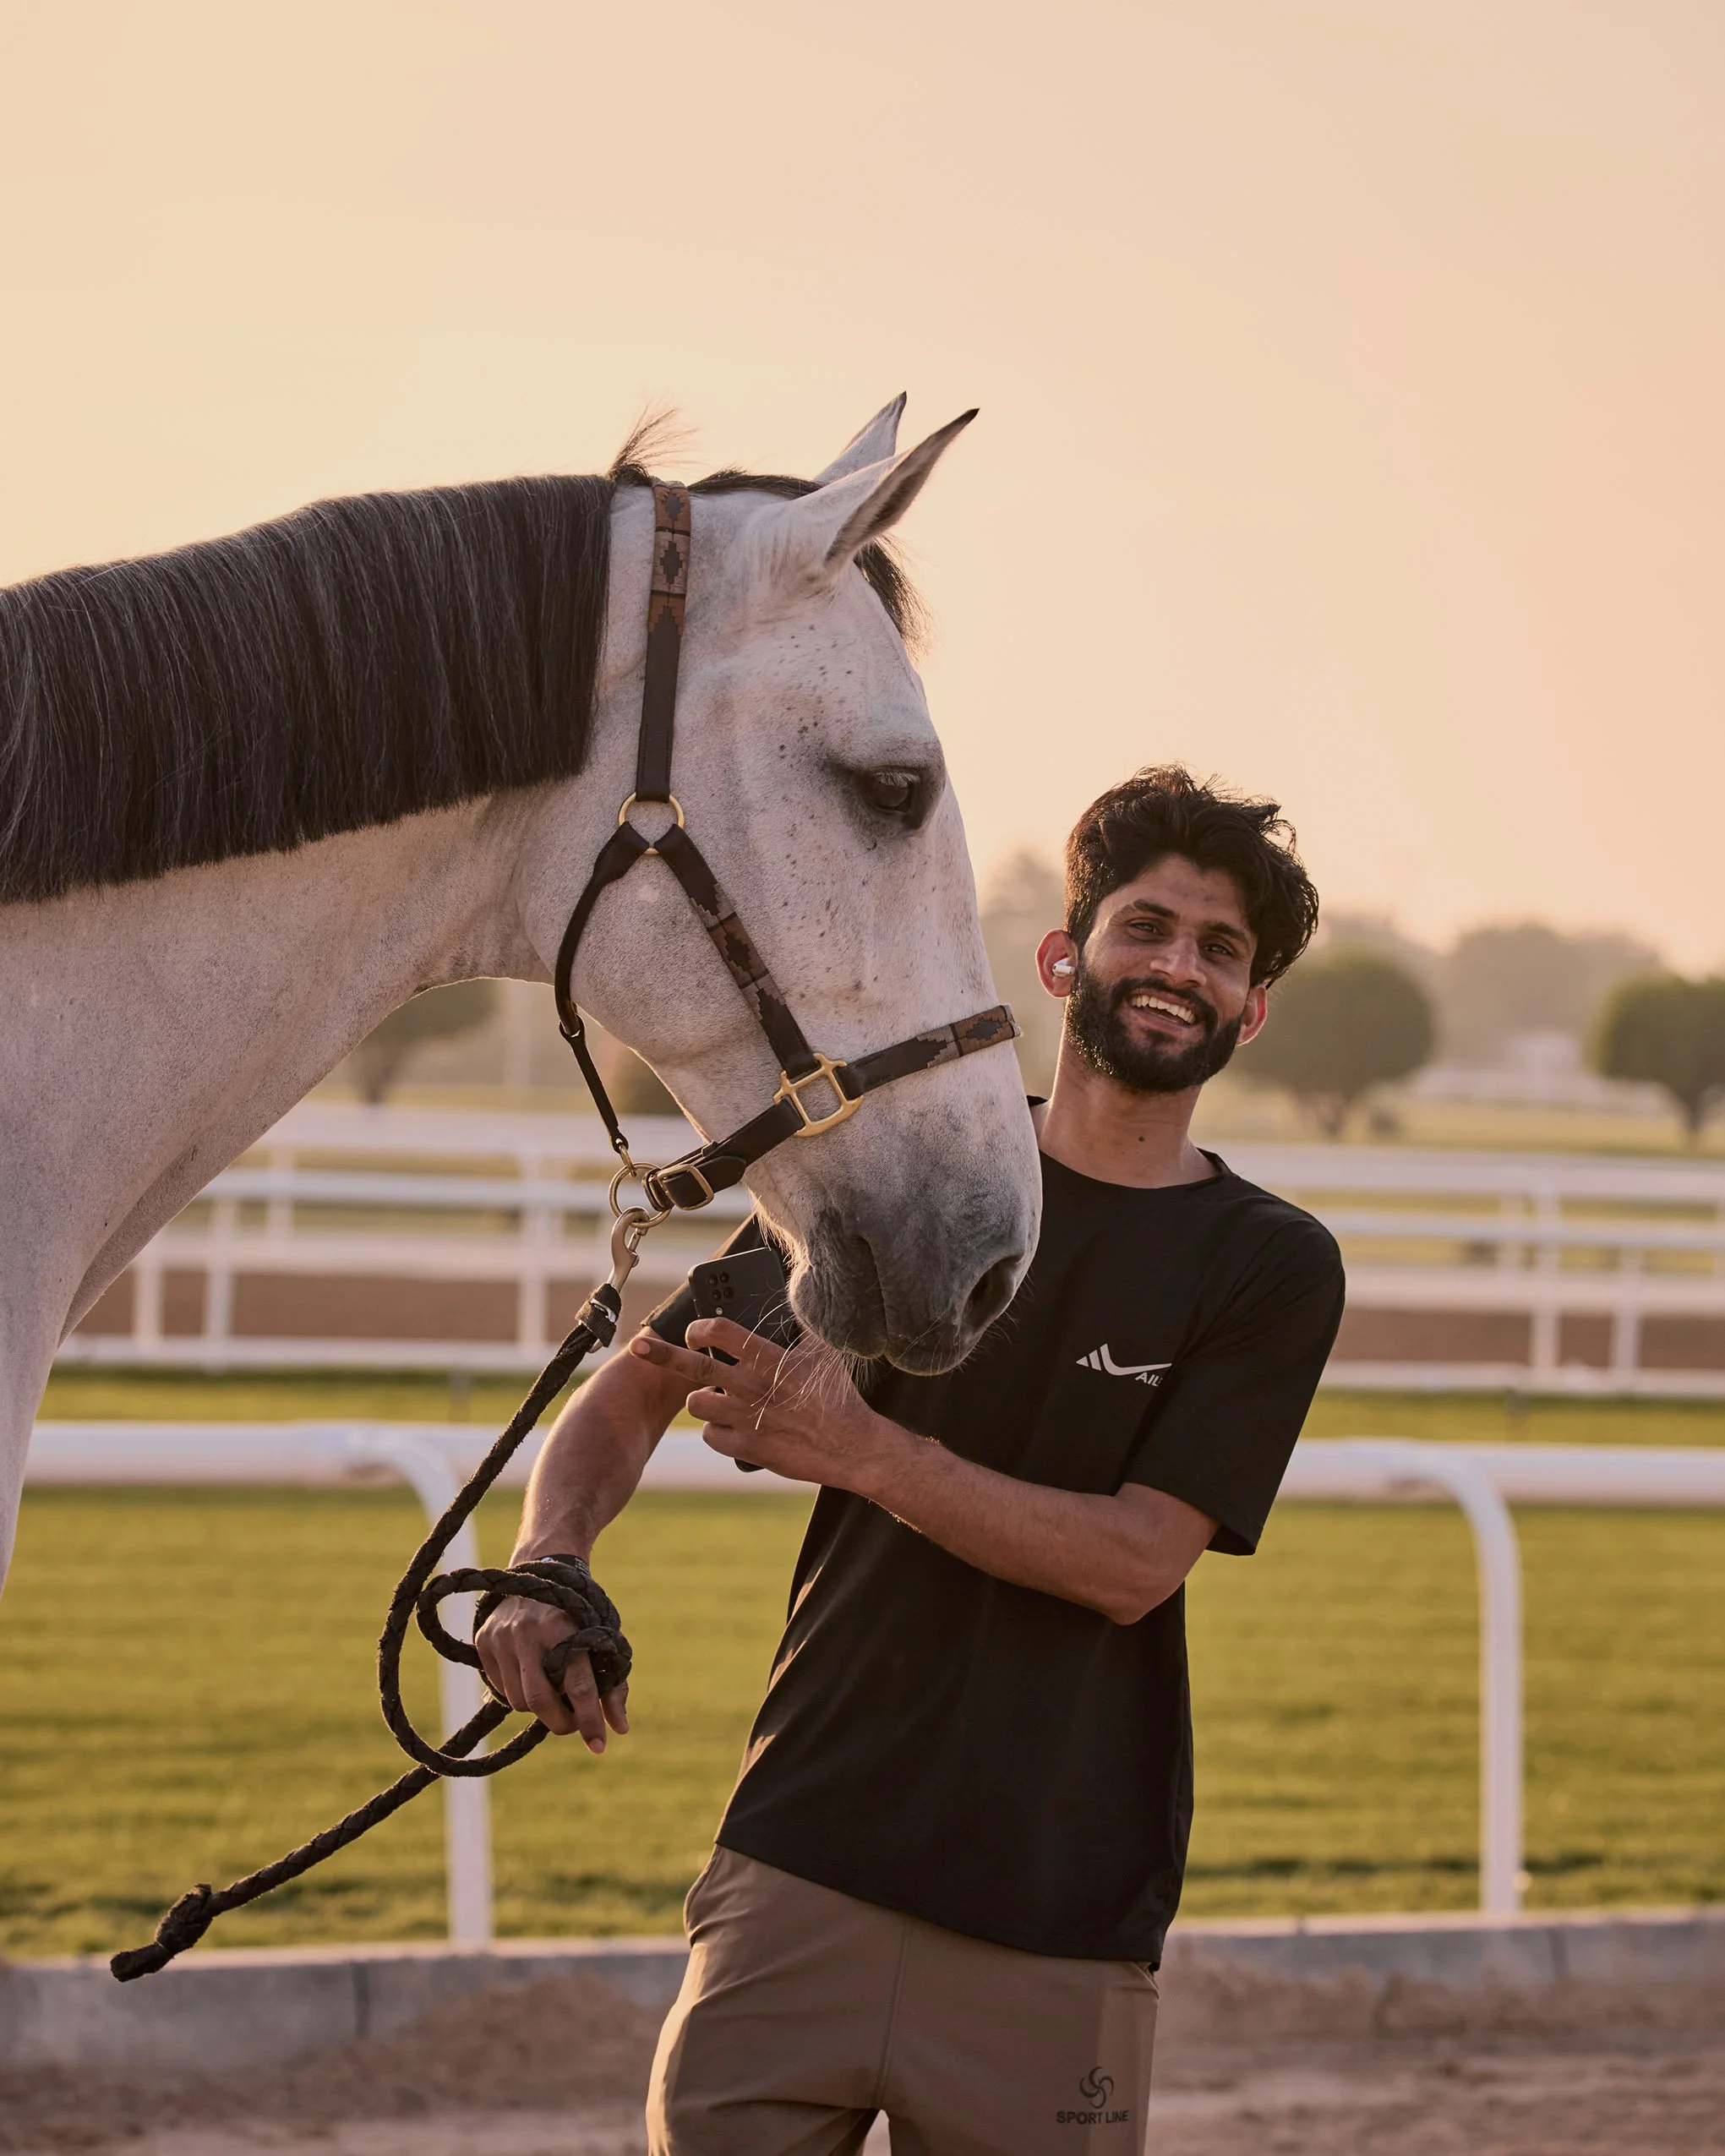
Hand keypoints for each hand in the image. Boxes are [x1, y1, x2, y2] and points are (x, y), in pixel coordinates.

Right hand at [474, 1589, 628, 1752]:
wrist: (541, 1568)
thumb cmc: (578, 1611)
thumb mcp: (601, 1637)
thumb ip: (612, 1684)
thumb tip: (620, 1729)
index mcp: (565, 1627)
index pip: (578, 1685)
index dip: (590, 1719)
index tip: (599, 1746)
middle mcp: (528, 1631)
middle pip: (539, 1700)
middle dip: (560, 1722)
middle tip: (574, 1725)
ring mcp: (501, 1636)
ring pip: (518, 1700)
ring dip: (538, 1707)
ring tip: (553, 1690)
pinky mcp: (484, 1640)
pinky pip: (501, 1689)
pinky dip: (519, 1692)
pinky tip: (531, 1675)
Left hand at [628, 1321, 910, 1494]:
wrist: (851, 1448)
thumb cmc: (838, 1396)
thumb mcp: (823, 1351)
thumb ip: (799, 1324)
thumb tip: (787, 1294)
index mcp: (769, 1359)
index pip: (719, 1332)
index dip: (699, 1327)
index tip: (694, 1329)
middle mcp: (751, 1387)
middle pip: (693, 1366)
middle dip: (661, 1354)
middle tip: (640, 1347)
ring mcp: (746, 1420)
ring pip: (696, 1403)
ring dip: (701, 1397)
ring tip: (717, 1395)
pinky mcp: (746, 1449)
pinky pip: (711, 1435)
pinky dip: (717, 1430)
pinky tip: (733, 1425)